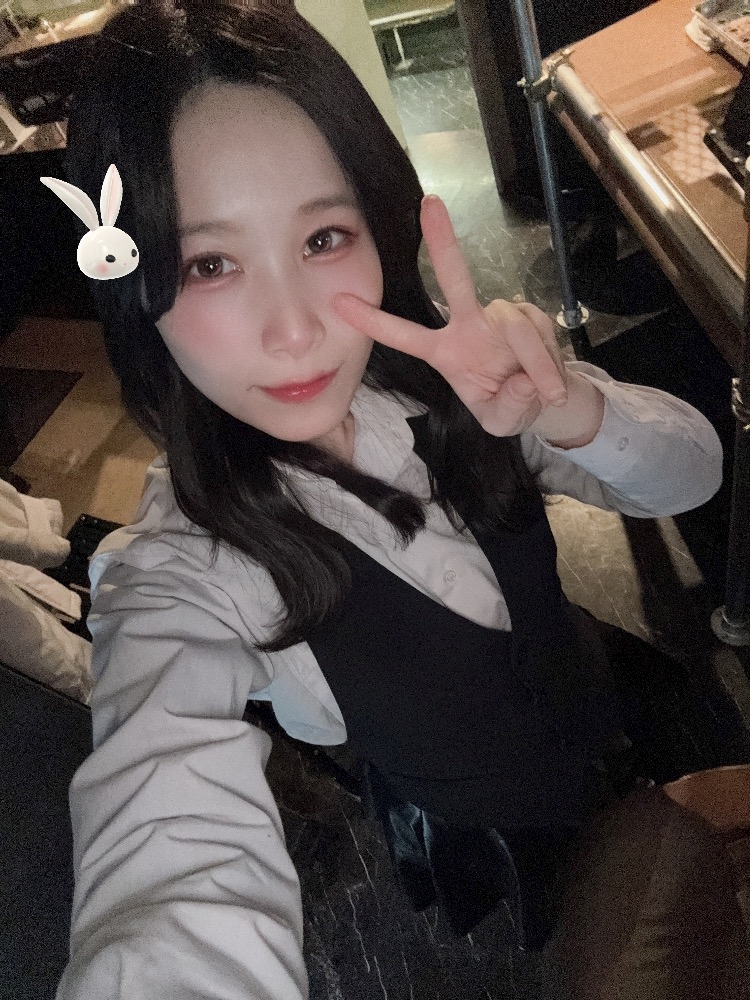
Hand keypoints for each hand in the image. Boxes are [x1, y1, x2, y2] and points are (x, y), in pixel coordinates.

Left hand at [333, 195, 572, 438]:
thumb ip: (508, 407)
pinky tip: (551, 382)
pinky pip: (539, 334)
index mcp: (445, 352)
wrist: (544, 401)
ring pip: (516, 328)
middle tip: (429, 204)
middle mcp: (468, 325)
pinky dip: (549, 363)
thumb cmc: (508, 406)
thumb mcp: (500, 423)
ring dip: (535, 362)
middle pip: (454, 279)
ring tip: (546, 393)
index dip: (375, 321)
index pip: (405, 335)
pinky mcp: (529, 314)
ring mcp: (499, 316)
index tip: (341, 302)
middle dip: (442, 241)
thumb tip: (522, 382)